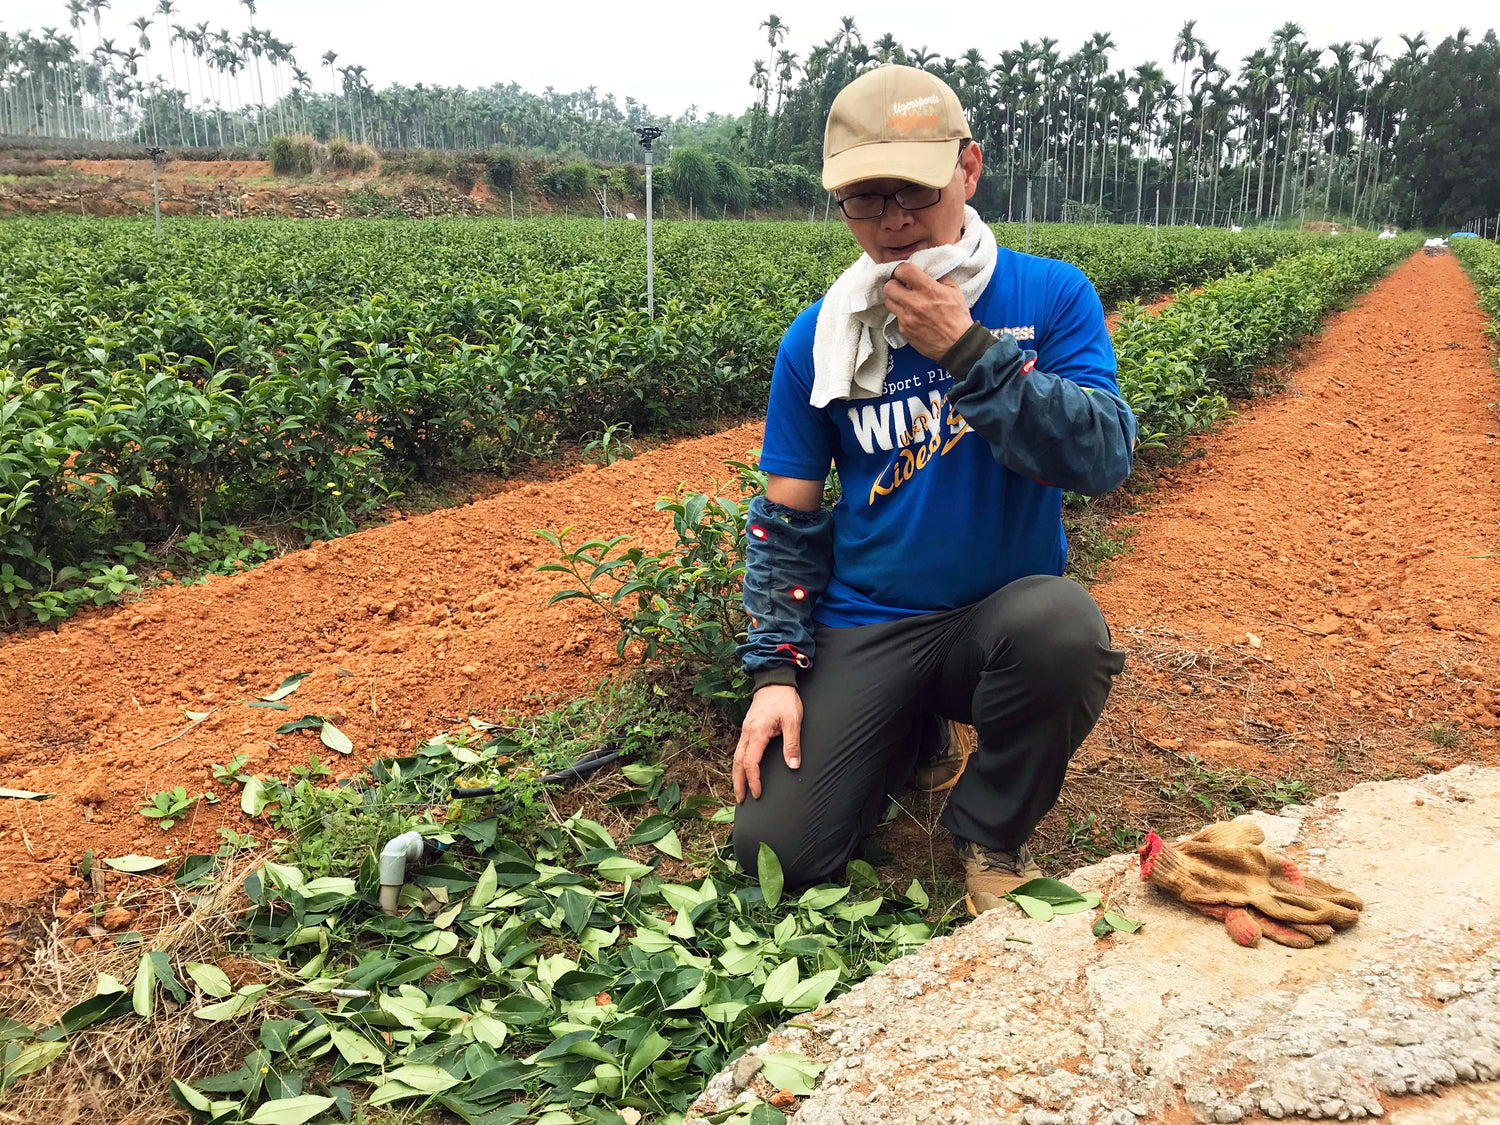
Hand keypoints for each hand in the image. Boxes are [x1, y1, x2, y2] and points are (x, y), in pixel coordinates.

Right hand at [733, 684, 802, 802]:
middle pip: (737, 763)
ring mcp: (745, 730)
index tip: (758, 793)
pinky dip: (739, 764)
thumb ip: (792, 744)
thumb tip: (793, 765)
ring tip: (739, 789)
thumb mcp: (793, 721)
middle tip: (740, 800)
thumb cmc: (784, 700)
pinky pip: (739, 749)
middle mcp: (747, 733)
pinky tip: (743, 770)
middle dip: (738, 783)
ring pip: (736, 757)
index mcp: (757, 733)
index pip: (751, 763)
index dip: (754, 780)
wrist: (774, 681)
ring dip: (737, 774)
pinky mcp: (748, 728)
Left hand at [883, 262, 973, 360]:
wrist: (957, 344)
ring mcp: (907, 318)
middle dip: (894, 285)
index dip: (901, 270)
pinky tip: (913, 317)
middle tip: (901, 287)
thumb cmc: (957, 317)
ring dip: (896, 300)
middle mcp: (915, 303)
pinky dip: (903, 316)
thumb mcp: (954, 291)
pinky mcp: (904, 330)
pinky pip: (896, 318)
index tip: (904, 273)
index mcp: (928, 290)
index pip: (903, 270)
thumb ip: (939, 278)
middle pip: (889, 287)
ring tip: (906, 302)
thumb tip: (927, 272)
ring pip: (889, 302)